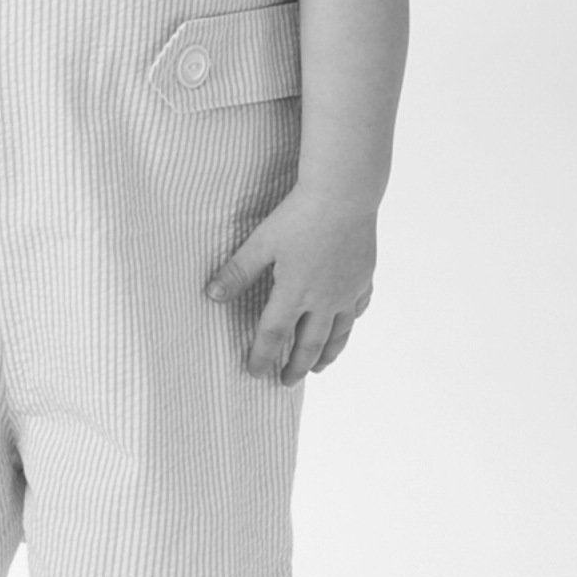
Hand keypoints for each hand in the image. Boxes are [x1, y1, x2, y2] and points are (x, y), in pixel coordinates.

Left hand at [204, 187, 377, 385]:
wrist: (344, 194)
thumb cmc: (299, 215)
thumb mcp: (261, 242)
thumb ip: (238, 271)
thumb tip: (212, 295)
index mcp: (294, 293)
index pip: (274, 335)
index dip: (262, 356)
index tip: (255, 372)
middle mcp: (324, 300)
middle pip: (308, 344)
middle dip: (295, 366)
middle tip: (286, 381)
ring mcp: (347, 292)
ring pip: (338, 334)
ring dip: (326, 355)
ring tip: (316, 368)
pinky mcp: (364, 278)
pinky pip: (357, 310)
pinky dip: (348, 324)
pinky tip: (344, 326)